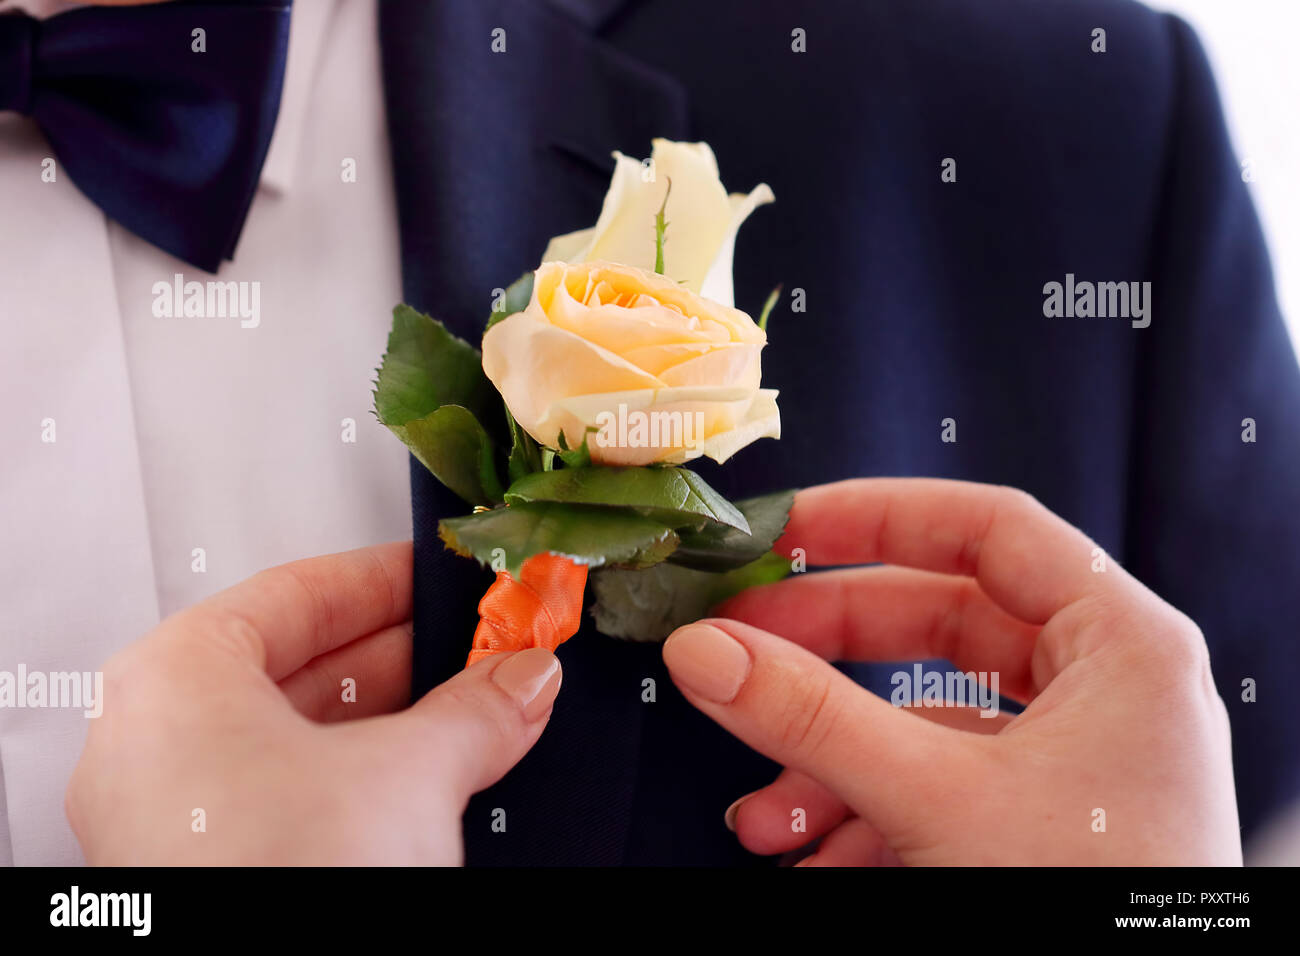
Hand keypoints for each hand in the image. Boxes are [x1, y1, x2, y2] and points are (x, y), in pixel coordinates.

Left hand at [66, 542, 560, 864]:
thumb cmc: (284, 885)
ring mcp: (177, 820)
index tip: (443, 581)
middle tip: (482, 650)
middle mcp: (156, 747)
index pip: (295, 593)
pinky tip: (437, 782)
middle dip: (408, 660)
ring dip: (397, 725)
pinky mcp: (213, 874)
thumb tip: (521, 680)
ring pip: (301, 738)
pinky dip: (367, 781)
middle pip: (299, 666)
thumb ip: (475, 710)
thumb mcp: (410, 775)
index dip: (385, 581)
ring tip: (478, 713)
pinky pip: (296, 798)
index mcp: (173, 683)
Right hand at [663, 479, 1240, 864]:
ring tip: (766, 811)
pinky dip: (869, 815)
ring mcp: (1080, 756)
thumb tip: (707, 649)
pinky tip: (814, 855)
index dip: (878, 516)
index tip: (786, 529)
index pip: (989, 527)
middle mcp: (1108, 687)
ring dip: (834, 758)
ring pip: (929, 717)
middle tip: (745, 645)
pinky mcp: (1050, 817)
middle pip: (942, 620)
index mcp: (1123, 644)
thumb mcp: (940, 803)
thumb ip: (814, 720)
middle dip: (830, 648)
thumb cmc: (1100, 909)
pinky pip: (941, 784)